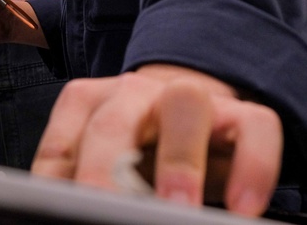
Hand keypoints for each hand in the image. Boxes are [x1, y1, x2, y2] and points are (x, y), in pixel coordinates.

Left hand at [31, 65, 281, 216]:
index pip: (62, 143)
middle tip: (104, 210)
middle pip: (112, 122)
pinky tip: (242, 207)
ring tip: (178, 211)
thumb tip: (52, 213)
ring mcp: (191, 96)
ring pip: (185, 106)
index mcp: (88, 103)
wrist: (195, 106)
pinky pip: (255, 127)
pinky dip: (251, 169)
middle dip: (105, 171)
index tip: (61, 213)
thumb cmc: (138, 146)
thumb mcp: (99, 161)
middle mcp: (133, 93)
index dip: (56, 183)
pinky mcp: (244, 115)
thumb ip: (74, 181)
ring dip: (179, 162)